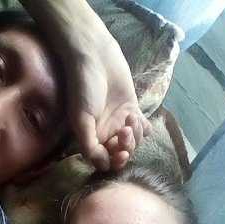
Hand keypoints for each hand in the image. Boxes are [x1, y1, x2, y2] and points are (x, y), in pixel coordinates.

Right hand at [66, 36, 150, 169]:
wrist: (95, 57)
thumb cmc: (83, 88)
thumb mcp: (81, 120)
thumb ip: (89, 146)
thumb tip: (103, 166)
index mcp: (92, 138)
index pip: (106, 161)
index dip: (115, 161)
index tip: (120, 153)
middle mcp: (105, 133)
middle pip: (122, 153)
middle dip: (127, 147)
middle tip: (125, 131)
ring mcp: (119, 121)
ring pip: (134, 142)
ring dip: (135, 135)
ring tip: (130, 118)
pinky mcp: (132, 108)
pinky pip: (143, 128)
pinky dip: (144, 127)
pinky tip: (138, 117)